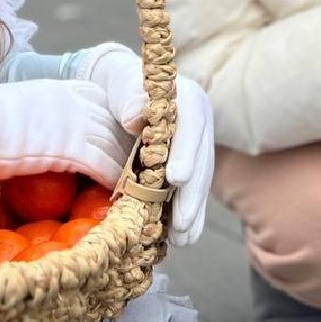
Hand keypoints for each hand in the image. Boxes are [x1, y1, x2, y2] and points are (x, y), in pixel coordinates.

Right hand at [0, 80, 130, 197]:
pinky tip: (120, 194)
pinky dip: (114, 180)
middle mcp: (70, 100)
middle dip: (129, 144)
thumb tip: (33, 140)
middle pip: (114, 121)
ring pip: (115, 143)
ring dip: (128, 165)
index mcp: (56, 89)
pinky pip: (103, 164)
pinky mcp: (71, 146)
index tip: (122, 141)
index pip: (100, 102)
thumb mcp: (13, 114)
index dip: (113, 123)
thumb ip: (33, 120)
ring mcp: (73, 121)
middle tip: (141, 165)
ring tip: (137, 184)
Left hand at [71, 43, 215, 245]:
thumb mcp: (120, 82)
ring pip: (201, 183)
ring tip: (181, 239)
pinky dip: (189, 217)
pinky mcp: (192, 168)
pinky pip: (194, 194)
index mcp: (188, 99)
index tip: (176, 178)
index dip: (185, 152)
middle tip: (179, 222)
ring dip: (192, 212)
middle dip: (191, 194)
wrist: (121, 93)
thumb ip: (128, 95)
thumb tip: (135, 117)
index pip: (191, 125)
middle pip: (201, 161)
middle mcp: (200, 126)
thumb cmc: (119, 85)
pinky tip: (182, 238)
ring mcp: (198, 149)